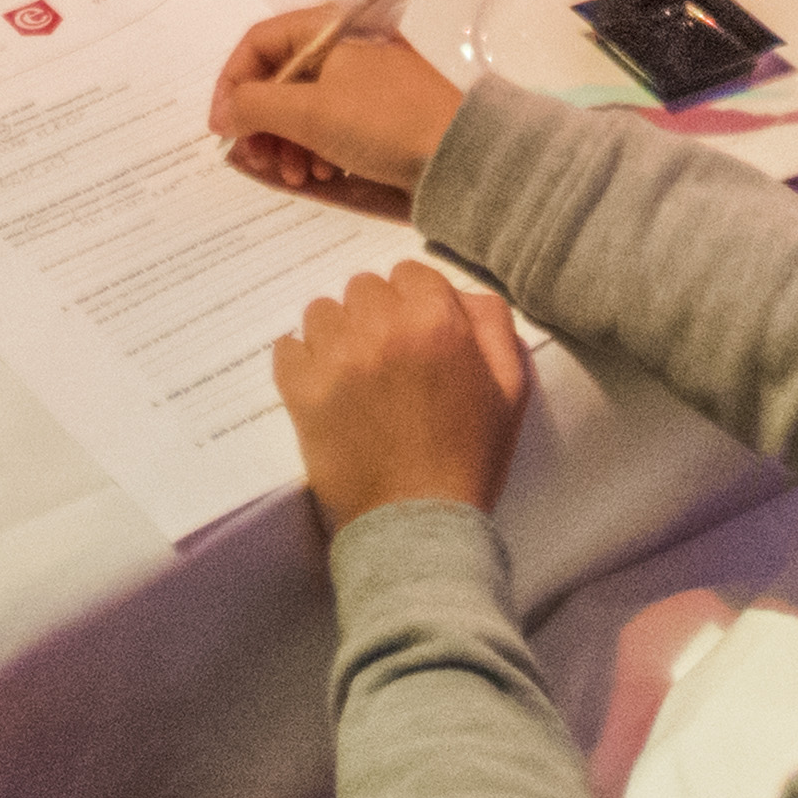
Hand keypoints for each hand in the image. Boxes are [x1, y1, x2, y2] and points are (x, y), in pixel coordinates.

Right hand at [213, 4, 465, 216]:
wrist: (457, 155)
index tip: (222, 128)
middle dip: (260, 124)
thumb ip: (254, 106)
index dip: (231, 84)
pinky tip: (320, 174)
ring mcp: (360, 77)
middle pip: (277, 78)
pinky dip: (314, 148)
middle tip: (255, 159)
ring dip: (286, 143)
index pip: (257, 42)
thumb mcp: (308, 113)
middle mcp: (341, 45)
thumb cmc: (383, 122)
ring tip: (293, 175)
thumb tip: (222, 113)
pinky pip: (328, 122)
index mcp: (326, 27)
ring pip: (300, 106)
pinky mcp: (375, 110)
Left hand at [273, 262, 532, 533]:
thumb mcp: (510, 388)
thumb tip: (460, 295)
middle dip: (375, 315)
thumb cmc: (470, 459)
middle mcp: (383, 328)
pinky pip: (287, 347)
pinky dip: (301, 362)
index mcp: (437, 321)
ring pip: (322, 311)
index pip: (410, 273)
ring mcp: (336, 357)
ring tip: (352, 373)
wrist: (419, 524)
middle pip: (364, 287)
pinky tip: (323, 388)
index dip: (415, 302)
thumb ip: (492, 324)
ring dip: (336, 334)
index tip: (415, 335)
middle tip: (386, 358)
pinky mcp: (300, 390)